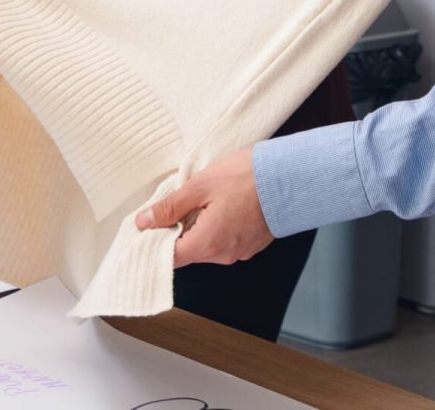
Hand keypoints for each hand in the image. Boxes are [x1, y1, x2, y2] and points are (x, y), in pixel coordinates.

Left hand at [134, 147, 272, 266]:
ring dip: (198, 227)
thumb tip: (144, 222)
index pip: (170, 258)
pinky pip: (224, 240)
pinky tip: (219, 204)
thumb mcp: (200, 186)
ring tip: (200, 199)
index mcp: (208, 244)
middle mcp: (224, 255)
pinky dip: (216, 226)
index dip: (155, 243)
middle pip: (188, 252)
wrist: (290, 176)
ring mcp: (240, 251)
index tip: (148, 226)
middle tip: (174, 203)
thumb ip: (170, 207)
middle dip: (177, 230)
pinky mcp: (251, 243)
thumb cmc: (247, 177)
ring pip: (207, 245)